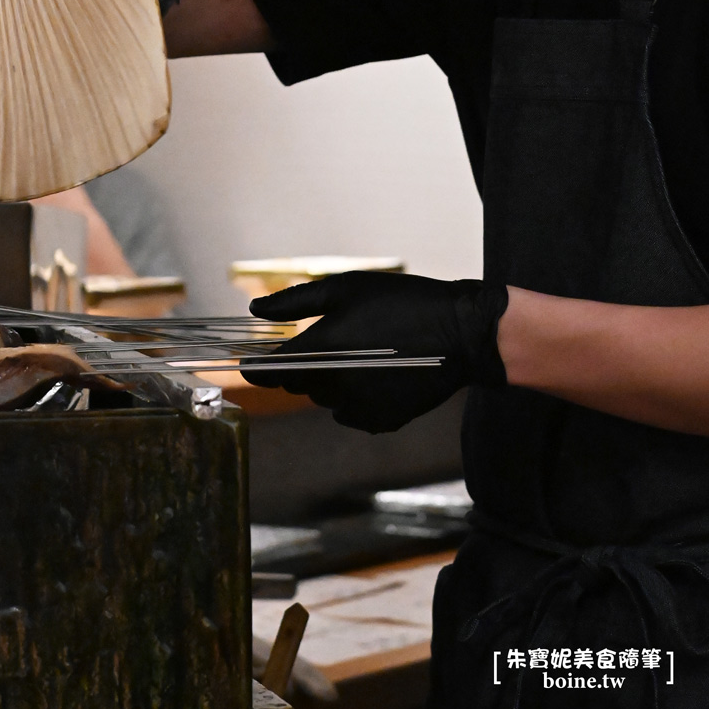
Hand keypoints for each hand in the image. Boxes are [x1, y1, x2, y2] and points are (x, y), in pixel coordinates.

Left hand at [243, 272, 507, 432]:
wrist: (459, 334)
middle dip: (302, 366)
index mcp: (324, 350)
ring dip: (329, 381)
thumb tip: (255, 310)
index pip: (272, 370)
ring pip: (325, 399)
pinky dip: (353, 398)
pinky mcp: (381, 421)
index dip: (256, 367)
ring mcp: (360, 408)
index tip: (248, 362)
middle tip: (327, 342)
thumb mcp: (345, 288)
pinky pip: (351, 414)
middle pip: (299, 384)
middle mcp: (337, 385)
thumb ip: (295, 302)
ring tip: (358, 353)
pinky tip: (374, 375)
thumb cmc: (401, 302)